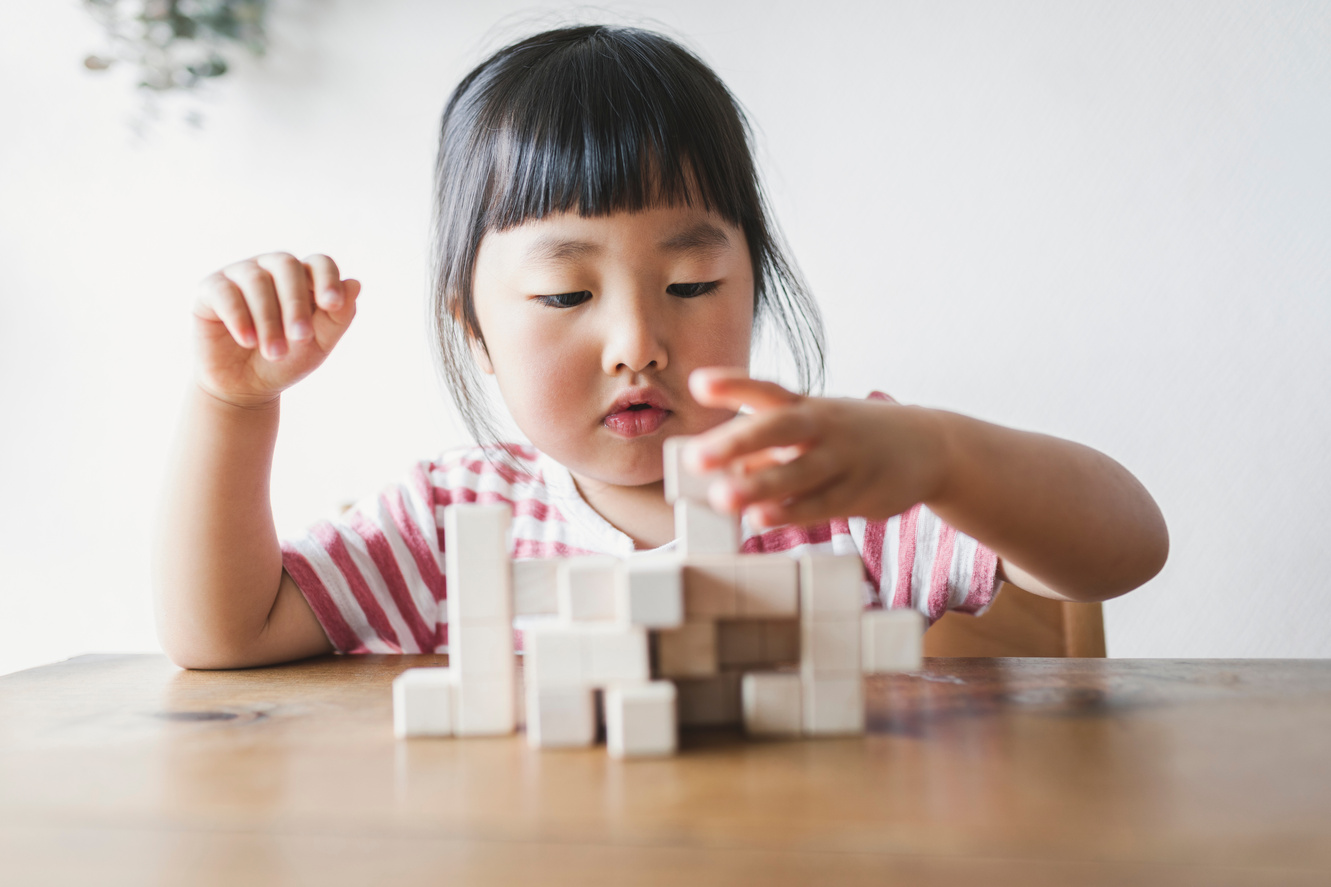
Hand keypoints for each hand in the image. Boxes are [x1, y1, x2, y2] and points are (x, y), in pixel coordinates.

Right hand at [193, 252, 360, 407]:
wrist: (244, 387)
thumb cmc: (285, 361)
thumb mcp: (318, 344)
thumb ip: (338, 317)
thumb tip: (355, 283)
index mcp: (302, 278)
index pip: (319, 262)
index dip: (327, 279)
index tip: (332, 305)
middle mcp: (271, 268)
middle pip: (287, 265)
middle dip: (296, 303)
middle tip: (301, 338)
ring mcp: (239, 274)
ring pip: (256, 280)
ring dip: (269, 319)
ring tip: (274, 353)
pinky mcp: (210, 289)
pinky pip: (225, 292)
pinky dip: (239, 317)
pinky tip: (247, 340)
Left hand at [682, 368, 948, 528]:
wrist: (928, 446)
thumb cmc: (852, 436)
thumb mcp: (812, 428)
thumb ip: (765, 448)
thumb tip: (719, 469)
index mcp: (807, 406)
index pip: (767, 390)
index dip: (733, 386)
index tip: (698, 384)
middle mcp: (823, 427)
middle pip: (779, 428)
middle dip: (736, 441)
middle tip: (696, 457)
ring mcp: (844, 460)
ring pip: (798, 473)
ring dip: (759, 486)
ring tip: (723, 498)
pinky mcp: (859, 493)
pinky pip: (820, 504)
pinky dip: (790, 512)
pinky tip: (761, 518)